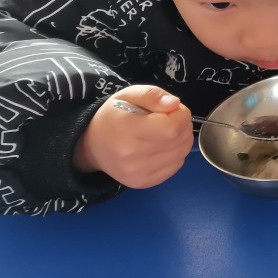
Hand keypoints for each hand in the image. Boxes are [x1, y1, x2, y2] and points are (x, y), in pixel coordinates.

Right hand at [73, 85, 193, 187]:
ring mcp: (138, 173)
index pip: (172, 128)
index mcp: (127, 131)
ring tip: (167, 132)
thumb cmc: (114, 116)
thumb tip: (174, 104)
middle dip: (183, 125)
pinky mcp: (143, 182)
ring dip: (182, 140)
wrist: (93, 145)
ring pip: (181, 154)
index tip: (174, 110)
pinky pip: (176, 167)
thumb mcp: (129, 95)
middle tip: (171, 119)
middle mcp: (132, 156)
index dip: (181, 115)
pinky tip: (162, 147)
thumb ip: (152, 95)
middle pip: (179, 141)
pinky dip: (176, 154)